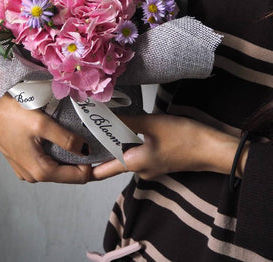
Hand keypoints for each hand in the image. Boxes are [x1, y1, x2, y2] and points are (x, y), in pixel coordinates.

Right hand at [0, 94, 91, 183]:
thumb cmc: (12, 113)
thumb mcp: (41, 124)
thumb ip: (65, 139)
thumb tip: (85, 150)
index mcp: (41, 171)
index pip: (78, 178)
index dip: (96, 168)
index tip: (110, 155)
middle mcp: (33, 175)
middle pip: (68, 174)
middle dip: (84, 162)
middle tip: (100, 146)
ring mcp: (26, 169)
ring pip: (57, 167)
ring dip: (70, 157)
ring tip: (84, 140)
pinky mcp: (22, 160)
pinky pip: (46, 161)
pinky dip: (57, 153)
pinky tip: (64, 140)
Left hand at [91, 113, 247, 180]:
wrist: (214, 148)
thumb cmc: (183, 137)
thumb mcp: (151, 124)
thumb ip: (126, 120)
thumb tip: (103, 115)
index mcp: (134, 164)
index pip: (102, 172)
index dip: (86, 167)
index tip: (72, 156)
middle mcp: (140, 170)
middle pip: (114, 160)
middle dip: (102, 147)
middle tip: (87, 129)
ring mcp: (152, 167)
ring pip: (127, 154)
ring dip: (118, 142)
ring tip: (106, 124)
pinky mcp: (160, 160)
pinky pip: (139, 152)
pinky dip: (131, 141)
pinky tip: (131, 126)